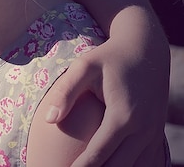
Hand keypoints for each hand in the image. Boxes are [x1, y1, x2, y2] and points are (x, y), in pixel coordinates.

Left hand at [42, 24, 169, 165]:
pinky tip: (110, 166)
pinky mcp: (155, 133)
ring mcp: (152, 133)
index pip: (98, 154)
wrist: (146, 50)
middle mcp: (142, 129)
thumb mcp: (84, 66)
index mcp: (123, 116)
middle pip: (117, 166)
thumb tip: (49, 120)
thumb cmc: (109, 57)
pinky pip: (145, 160)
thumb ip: (66, 92)